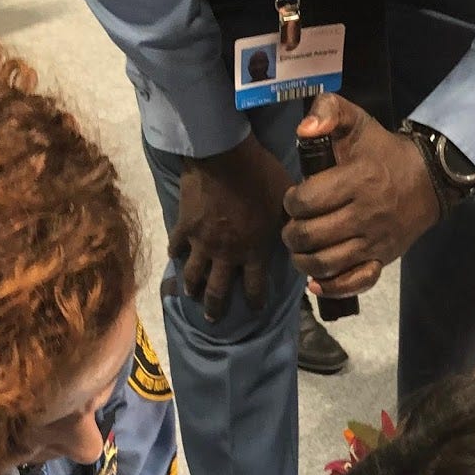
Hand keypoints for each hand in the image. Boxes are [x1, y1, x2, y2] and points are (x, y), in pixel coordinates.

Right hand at [170, 132, 291, 321]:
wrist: (225, 155)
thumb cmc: (261, 175)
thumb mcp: (286, 201)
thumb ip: (289, 224)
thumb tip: (300, 236)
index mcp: (254, 250)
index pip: (255, 287)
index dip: (255, 301)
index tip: (255, 309)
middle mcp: (227, 254)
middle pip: (218, 290)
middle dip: (215, 308)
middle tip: (212, 318)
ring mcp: (202, 242)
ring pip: (193, 275)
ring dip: (191, 287)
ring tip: (190, 295)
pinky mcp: (184, 225)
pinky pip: (176, 245)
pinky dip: (175, 253)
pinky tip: (174, 257)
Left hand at [282, 95, 439, 298]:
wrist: (427, 180)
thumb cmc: (383, 152)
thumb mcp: (358, 121)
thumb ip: (329, 111)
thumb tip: (304, 130)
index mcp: (357, 180)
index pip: (307, 201)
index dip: (290, 202)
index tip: (294, 198)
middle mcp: (365, 215)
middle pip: (311, 236)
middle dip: (291, 234)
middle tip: (292, 227)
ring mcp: (374, 242)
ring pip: (327, 263)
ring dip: (303, 261)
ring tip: (299, 250)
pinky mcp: (382, 260)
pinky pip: (355, 283)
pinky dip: (331, 287)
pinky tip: (315, 282)